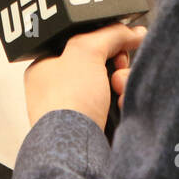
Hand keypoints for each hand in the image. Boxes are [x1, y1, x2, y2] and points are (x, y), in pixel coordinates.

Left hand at [25, 23, 146, 131]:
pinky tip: (123, 104)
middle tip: (118, 65)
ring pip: (113, 82)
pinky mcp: (95, 125)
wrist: (76, 148)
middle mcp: (60, 87)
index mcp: (46, 66)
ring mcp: (78, 107)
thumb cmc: (67, 101)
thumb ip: (110, 34)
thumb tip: (132, 31)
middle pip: (101, 61)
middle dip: (116, 62)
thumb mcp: (86, 51)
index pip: (80, 42)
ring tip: (119, 89)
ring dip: (123, 81)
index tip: (118, 38)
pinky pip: (118, 103)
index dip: (102, 38)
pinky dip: (125, 100)